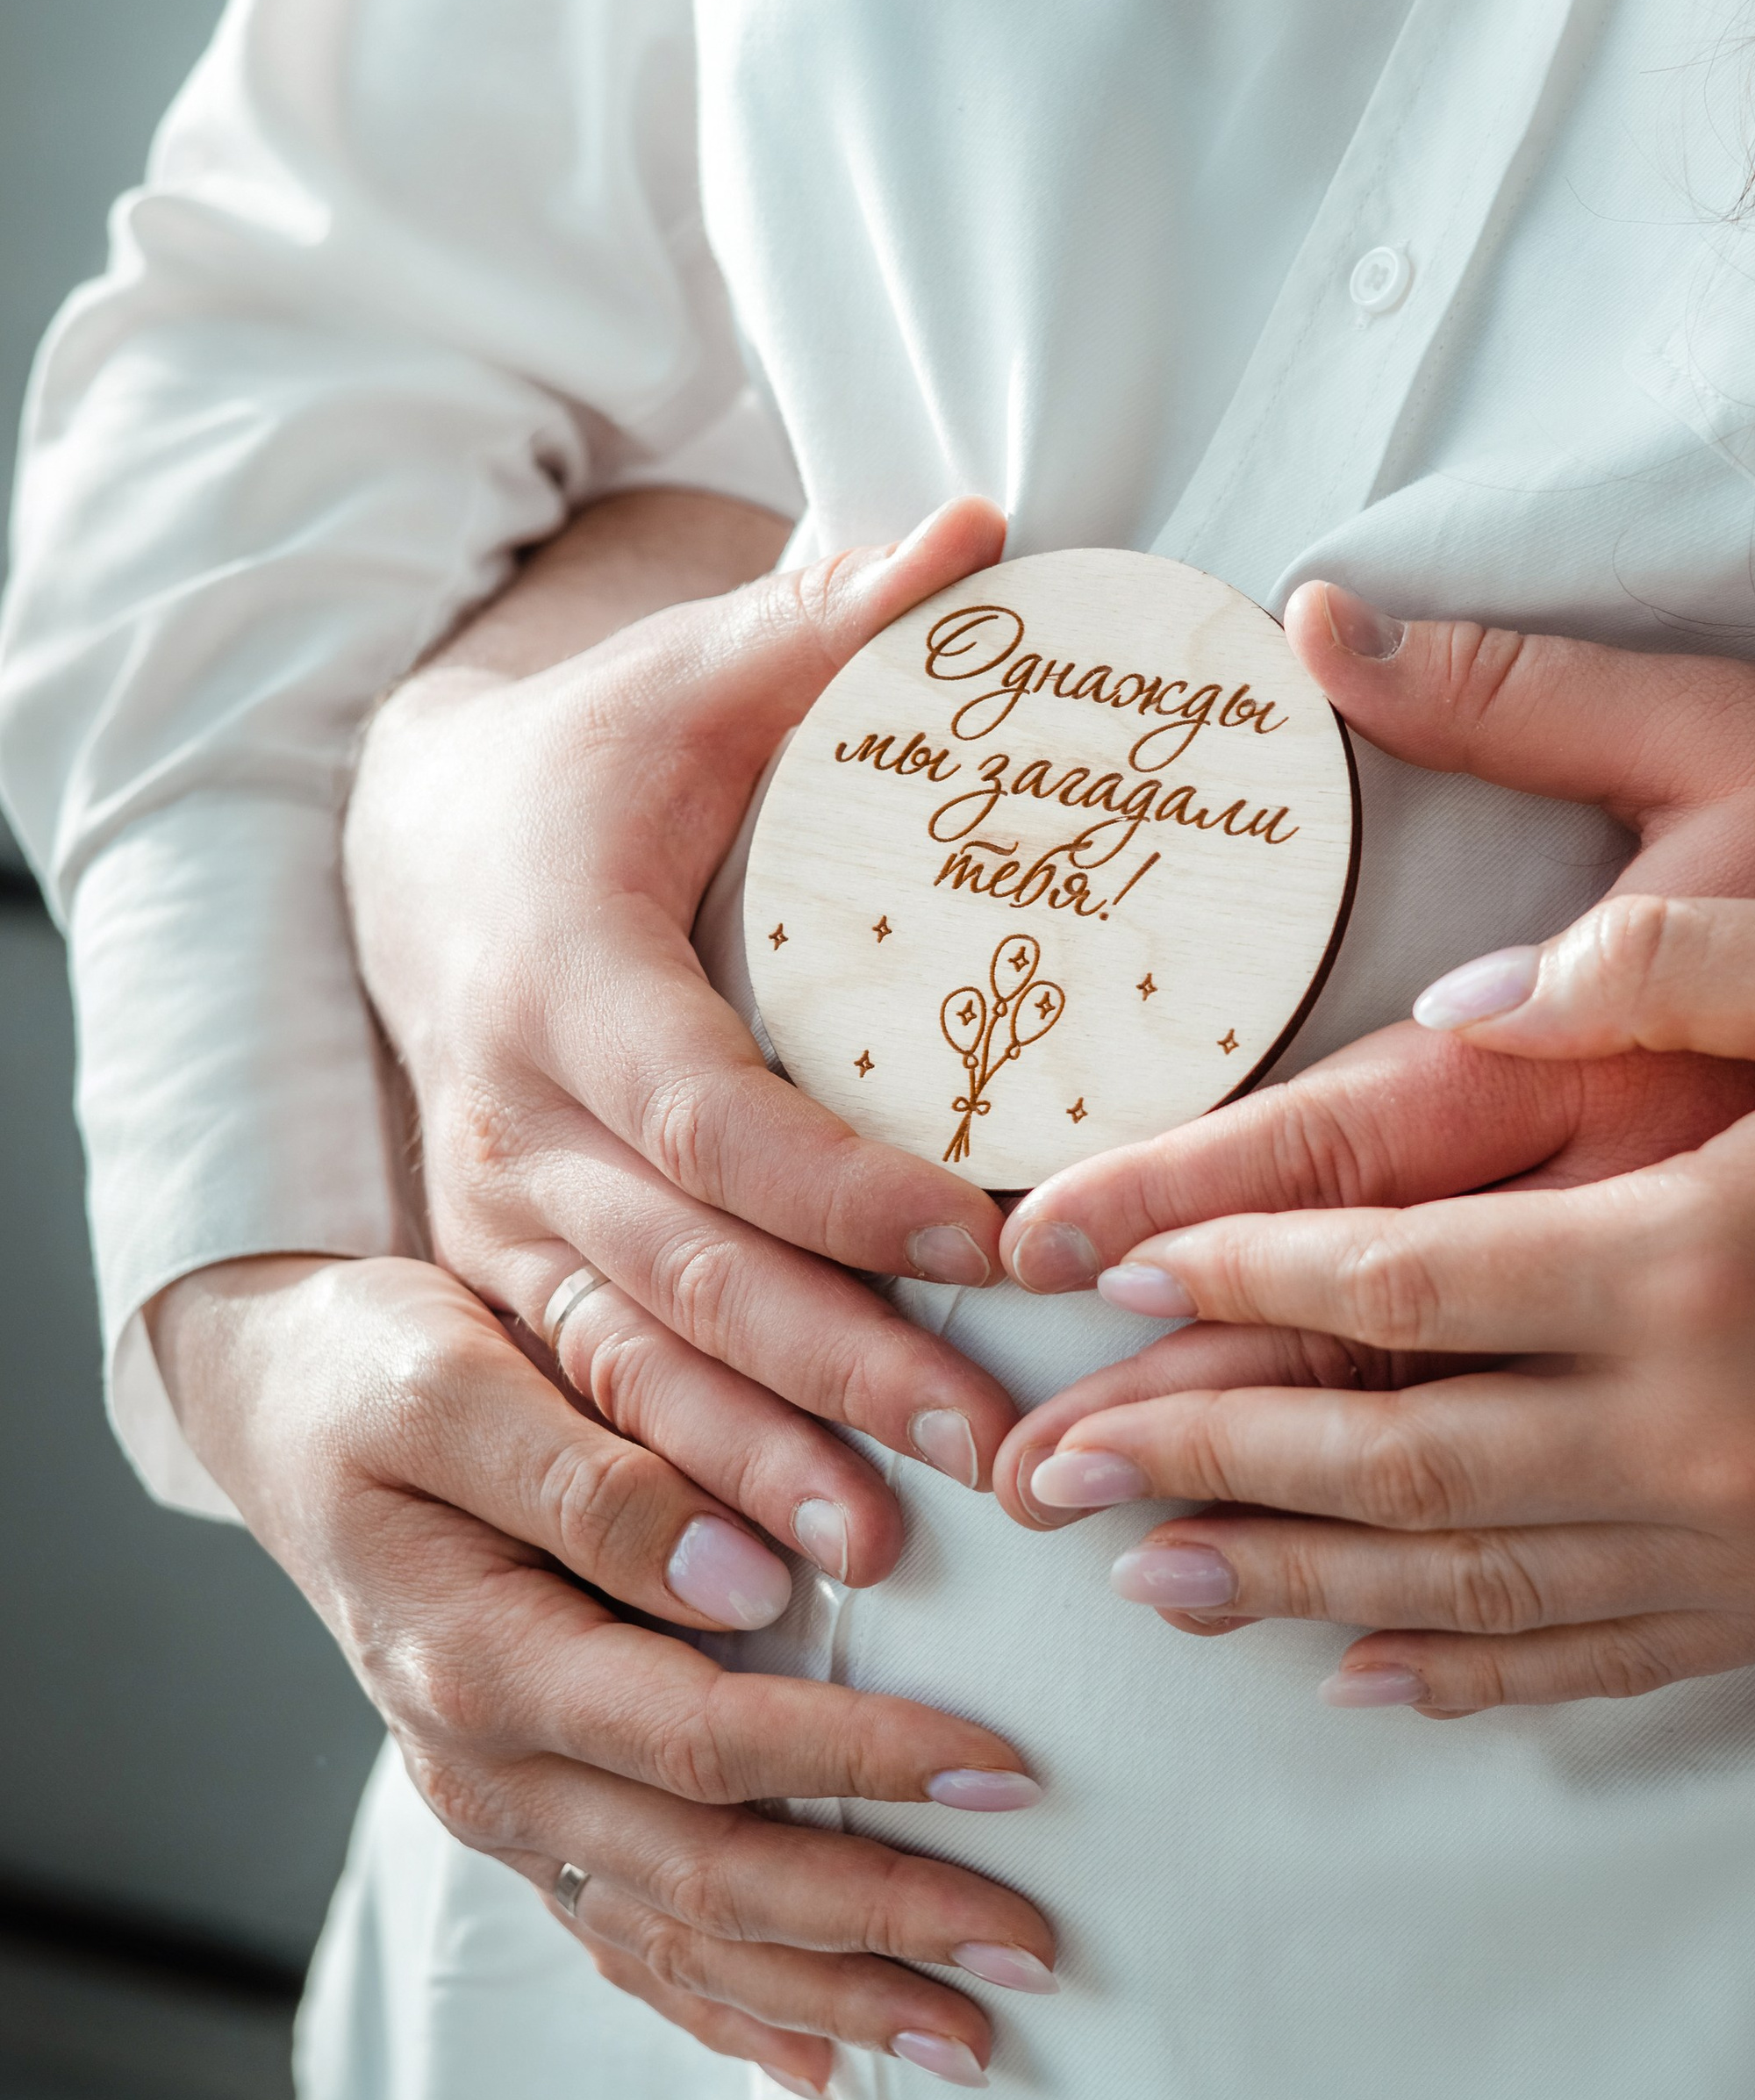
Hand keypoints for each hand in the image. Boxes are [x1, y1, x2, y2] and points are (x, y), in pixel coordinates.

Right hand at [151, 1255, 1054, 2090]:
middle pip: (706, 1877)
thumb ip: (596, 1486)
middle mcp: (489, 1767)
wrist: (281, 1406)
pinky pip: (625, 1944)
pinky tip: (825, 2062)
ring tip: (974, 2037)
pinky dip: (727, 2010)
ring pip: (677, 1939)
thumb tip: (746, 1577)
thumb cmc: (377, 1372)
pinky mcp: (518, 1816)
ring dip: (830, 1997)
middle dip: (880, 1922)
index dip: (857, 1762)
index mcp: (482, 1661)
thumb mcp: (455, 1386)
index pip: (703, 1741)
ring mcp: (501, 1808)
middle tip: (1035, 1949)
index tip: (1006, 1768)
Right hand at [346, 495, 1023, 1588]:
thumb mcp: (691, 675)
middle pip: (684, 1272)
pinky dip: (678, 1481)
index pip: (711, 1115)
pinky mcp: (500, 1265)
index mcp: (565, 975)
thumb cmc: (592, 758)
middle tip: (991, 1451)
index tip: (989, 1239)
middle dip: (837, 1371)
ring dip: (758, 1464)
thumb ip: (831, 624)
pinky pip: (587, 1392)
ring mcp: (492, 1208)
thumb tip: (986, 531)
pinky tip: (779, 1567)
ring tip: (892, 1557)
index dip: (846, 1189)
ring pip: (625, 1362)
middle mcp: (512, 1113)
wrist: (419, 837)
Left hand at [1009, 896, 1754, 1708]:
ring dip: (1295, 1584)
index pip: (1400, 1280)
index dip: (1232, 1280)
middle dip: (1202, 1462)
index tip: (1104, 1279)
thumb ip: (1633, 966)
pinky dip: (1469, 1670)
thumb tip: (1446, 1007)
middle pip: (1394, 1459)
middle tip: (1051, 1475)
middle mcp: (1706, 1423)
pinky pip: (1600, 1657)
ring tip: (1152, 1582)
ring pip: (1474, 1581)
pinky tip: (1364, 1669)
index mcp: (1694, 1250)